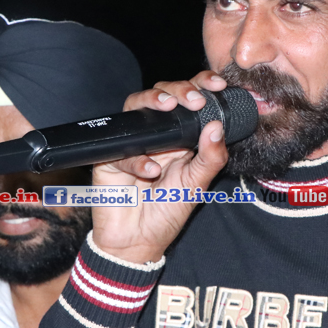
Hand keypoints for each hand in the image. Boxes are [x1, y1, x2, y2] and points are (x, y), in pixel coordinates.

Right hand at [91, 71, 229, 264]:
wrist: (137, 242)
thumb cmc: (167, 211)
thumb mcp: (197, 186)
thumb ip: (210, 158)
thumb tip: (217, 128)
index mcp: (181, 137)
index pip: (189, 100)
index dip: (201, 85)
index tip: (217, 85)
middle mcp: (156, 135)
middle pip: (161, 94)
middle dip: (178, 89)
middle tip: (194, 99)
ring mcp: (132, 143)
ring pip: (135, 106)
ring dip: (153, 101)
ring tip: (169, 108)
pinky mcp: (110, 158)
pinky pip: (122, 149)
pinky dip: (138, 159)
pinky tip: (151, 172)